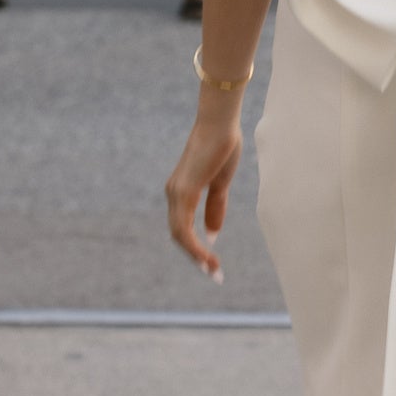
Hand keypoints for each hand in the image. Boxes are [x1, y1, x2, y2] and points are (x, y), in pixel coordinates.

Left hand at [165, 100, 243, 281]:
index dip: (196, 248)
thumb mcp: (221, 182)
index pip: (183, 227)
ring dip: (196, 256)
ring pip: (180, 235)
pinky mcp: (184, 190)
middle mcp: (173, 193)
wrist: (220, 121)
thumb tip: (211, 234)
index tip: (213, 265)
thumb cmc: (222, 145)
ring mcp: (176, 192)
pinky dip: (195, 245)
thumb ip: (215, 207)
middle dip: (196, 258)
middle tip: (214, 274)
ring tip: (213, 271)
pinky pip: (184, 227)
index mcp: (182, 191)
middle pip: (179, 235)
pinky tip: (208, 255)